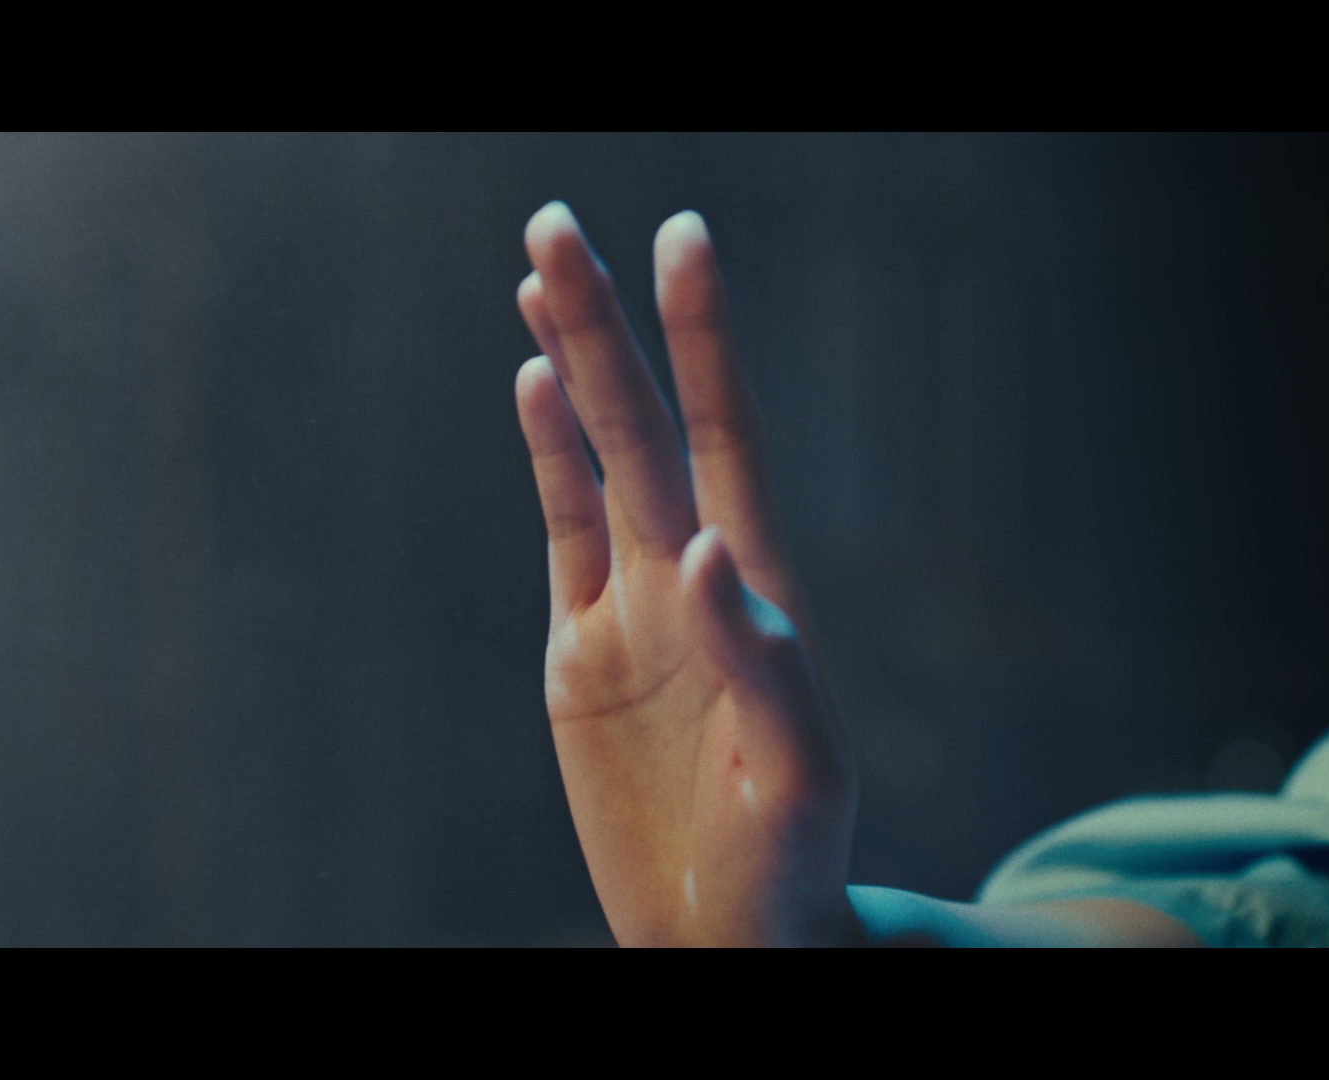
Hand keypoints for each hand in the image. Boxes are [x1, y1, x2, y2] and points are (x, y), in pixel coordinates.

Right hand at [514, 203, 857, 945]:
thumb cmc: (789, 872)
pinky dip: (547, 456)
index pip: (726, 436)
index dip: (703, 339)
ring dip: (572, 365)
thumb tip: (704, 550)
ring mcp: (635, 608)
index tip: (684, 237)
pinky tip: (531, 382)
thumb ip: (762, 664)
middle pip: (645, 424)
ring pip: (599, 458)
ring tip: (538, 271)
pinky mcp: (585, 651)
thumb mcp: (797, 779)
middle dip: (607, 324)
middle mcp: (695, 577)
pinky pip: (564, 530)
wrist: (728, 936)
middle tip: (555, 223)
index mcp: (756, 591)